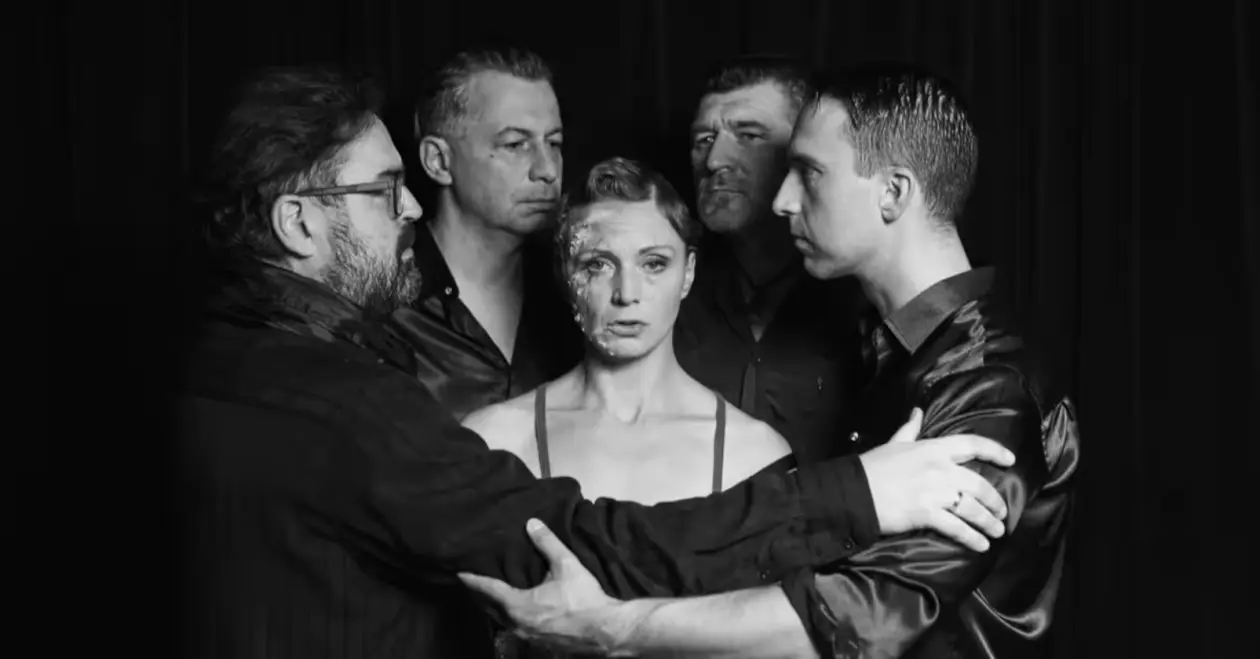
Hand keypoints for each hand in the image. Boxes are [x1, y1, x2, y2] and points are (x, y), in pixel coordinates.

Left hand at [458, 519, 628, 654]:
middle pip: (488, 607)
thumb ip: (547, 543)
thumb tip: (532, 524)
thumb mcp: (566, 565)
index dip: (472, 579)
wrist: (606, 631)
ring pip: (501, 619)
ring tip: (490, 592)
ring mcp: (526, 636)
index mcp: (517, 606)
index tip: (458, 571)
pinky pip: (514, 626)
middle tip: (471, 580)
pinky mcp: (539, 641)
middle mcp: (516, 624)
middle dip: (479, 593)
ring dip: (493, 606)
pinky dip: (508, 615)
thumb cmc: (584, 599)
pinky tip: (516, 608)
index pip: (486, 589)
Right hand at [859, 408, 1015, 551]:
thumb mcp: (894, 443)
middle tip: (1001, 512)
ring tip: (997, 532)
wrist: (854, 491)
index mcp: (933, 448)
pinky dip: (972, 538)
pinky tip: (981, 545)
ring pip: (972, 508)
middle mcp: (940, 469)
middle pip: (979, 484)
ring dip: (988, 522)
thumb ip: (910, 429)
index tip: (1010, 460)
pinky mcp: (927, 514)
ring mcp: (935, 492)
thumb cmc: (872, 467)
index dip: (995, 451)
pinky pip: (957, 528)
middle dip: (995, 500)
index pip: (972, 444)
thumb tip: (917, 412)